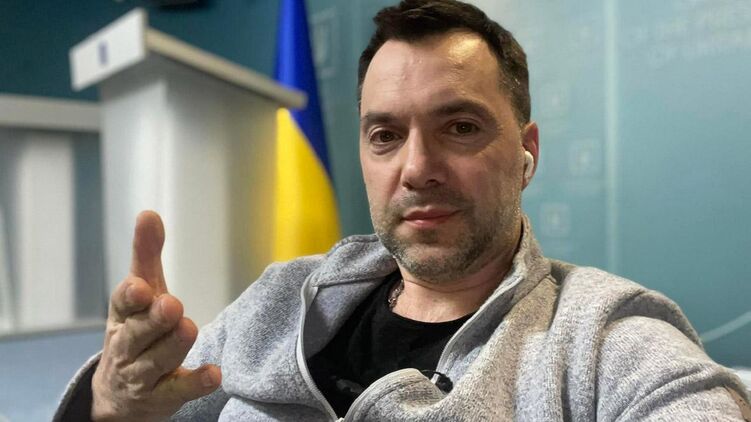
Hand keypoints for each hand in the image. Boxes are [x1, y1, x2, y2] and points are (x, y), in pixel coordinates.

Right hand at [91, 211, 220, 420]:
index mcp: (122, 316)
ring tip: (189, 328)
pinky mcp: (161, 398)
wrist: (119, 395)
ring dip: (173, 346)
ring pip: (155, 362)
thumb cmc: (136, 330)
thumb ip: (146, 256)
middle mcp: (127, 346)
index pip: (121, 304)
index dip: (130, 296)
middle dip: (153, 320)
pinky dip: (194, 383)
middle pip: (137, 334)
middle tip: (172, 305)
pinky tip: (214, 374)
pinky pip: (178, 392)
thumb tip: (148, 214)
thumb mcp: (140, 294)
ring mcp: (142, 376)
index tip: (141, 286)